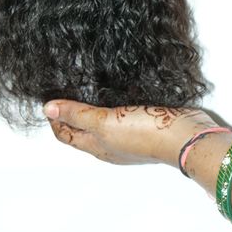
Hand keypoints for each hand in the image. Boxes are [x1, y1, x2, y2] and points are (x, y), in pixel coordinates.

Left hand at [44, 100, 217, 166]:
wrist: (184, 136)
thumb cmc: (143, 133)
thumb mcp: (105, 123)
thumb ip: (78, 114)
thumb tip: (47, 109)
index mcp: (97, 147)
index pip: (67, 135)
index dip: (55, 119)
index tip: (49, 97)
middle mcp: (111, 144)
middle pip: (84, 130)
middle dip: (72, 112)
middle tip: (67, 86)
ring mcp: (130, 136)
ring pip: (104, 122)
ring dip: (94, 107)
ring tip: (89, 84)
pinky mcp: (147, 124)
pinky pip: (124, 114)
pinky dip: (116, 103)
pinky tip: (120, 90)